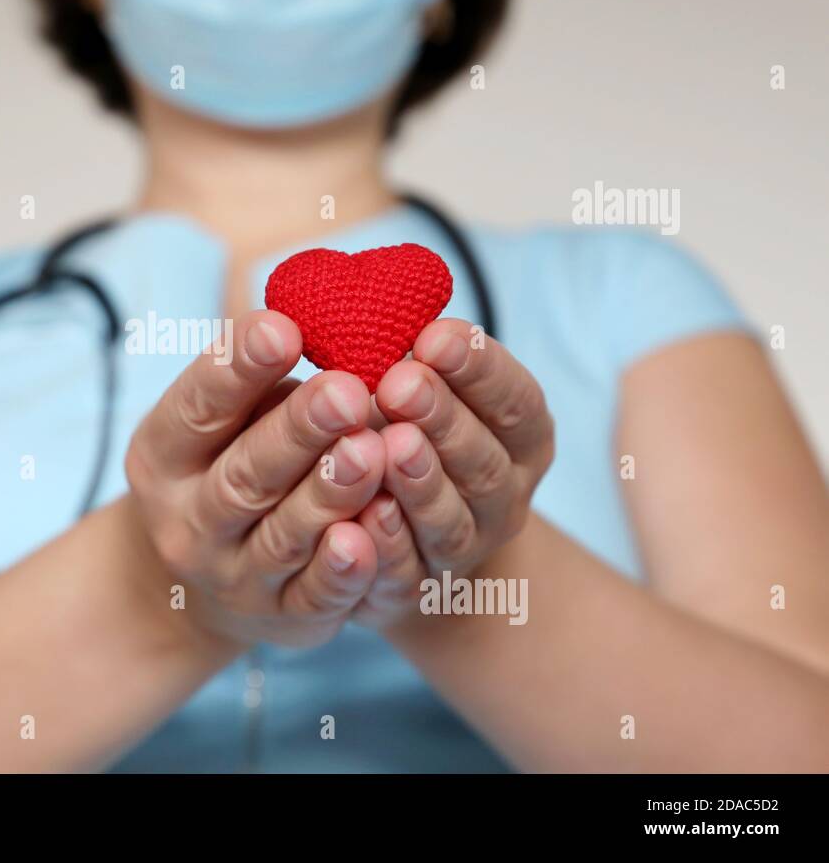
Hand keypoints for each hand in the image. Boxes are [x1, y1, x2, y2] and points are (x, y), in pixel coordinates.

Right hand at [125, 310, 386, 648]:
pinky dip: (342, 570)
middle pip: (245, 475)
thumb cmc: (228, 464)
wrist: (197, 583)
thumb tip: (322, 316)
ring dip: (330, 493)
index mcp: (165, 455)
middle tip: (346, 390)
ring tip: (372, 449)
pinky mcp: (284, 619)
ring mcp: (234, 576)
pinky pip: (316, 596)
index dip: (237, 368)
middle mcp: (189, 520)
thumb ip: (262, 379)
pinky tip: (368, 536)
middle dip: (297, 432)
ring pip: (284, 536)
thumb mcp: (224, 419)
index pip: (197, 407)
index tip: (282, 326)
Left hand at [351, 319, 555, 626]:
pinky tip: (360, 519)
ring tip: (388, 446)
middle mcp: (503, 494)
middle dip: (444, 418)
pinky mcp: (416, 589)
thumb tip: (366, 289)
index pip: (515, 400)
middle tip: (400, 381)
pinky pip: (404, 573)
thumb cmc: (407, 431)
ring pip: (451, 520)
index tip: (433, 334)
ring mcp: (464, 548)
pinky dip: (385, 548)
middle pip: (484, 460)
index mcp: (519, 436)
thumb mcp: (421, 386)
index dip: (480, 368)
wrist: (403, 541)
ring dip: (421, 482)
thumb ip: (408, 354)